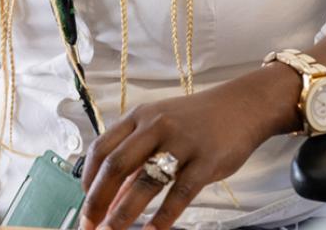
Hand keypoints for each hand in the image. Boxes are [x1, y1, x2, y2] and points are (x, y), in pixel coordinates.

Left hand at [78, 73, 291, 229]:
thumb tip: (113, 198)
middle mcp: (156, 126)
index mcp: (139, 117)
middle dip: (98, 199)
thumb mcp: (160, 128)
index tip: (84, 203)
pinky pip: (180, 193)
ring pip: (145, 181)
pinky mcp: (206, 161)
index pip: (102, 148)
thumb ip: (136, 159)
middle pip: (116, 165)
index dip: (88, 179)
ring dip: (124, 212)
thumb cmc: (196, 121)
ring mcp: (181, 142)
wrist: (242, 106)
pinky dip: (164, 216)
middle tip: (90, 225)